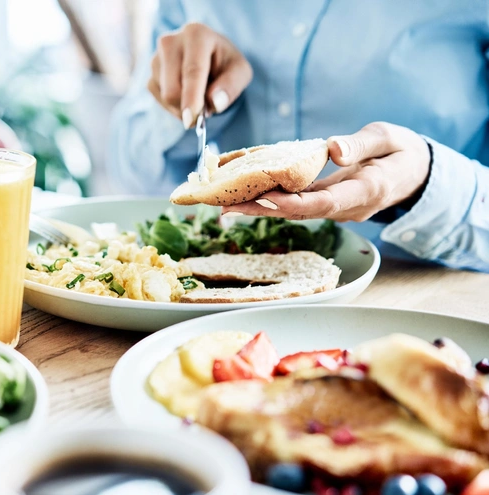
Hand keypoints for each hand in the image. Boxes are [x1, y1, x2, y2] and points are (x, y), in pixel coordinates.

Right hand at [147, 22, 252, 127]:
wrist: (208, 55)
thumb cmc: (225, 63)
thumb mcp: (240, 72)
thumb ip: (231, 86)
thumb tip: (215, 102)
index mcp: (196, 34)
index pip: (192, 71)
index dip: (192, 98)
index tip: (191, 120)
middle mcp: (170, 42)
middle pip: (172, 90)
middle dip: (188, 108)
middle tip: (206, 111)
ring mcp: (156, 58)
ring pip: (165, 97)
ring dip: (183, 107)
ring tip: (198, 95)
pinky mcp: (150, 73)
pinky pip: (159, 100)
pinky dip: (174, 106)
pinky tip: (186, 95)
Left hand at [222, 122, 431, 221]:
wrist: (414, 173)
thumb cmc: (401, 151)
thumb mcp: (387, 138)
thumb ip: (361, 145)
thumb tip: (333, 149)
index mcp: (366, 191)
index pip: (324, 203)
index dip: (292, 204)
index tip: (264, 198)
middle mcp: (347, 207)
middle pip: (300, 212)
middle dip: (263, 209)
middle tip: (226, 205)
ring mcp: (336, 208)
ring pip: (294, 211)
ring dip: (260, 207)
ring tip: (224, 201)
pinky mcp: (327, 203)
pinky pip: (297, 204)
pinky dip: (271, 199)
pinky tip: (245, 192)